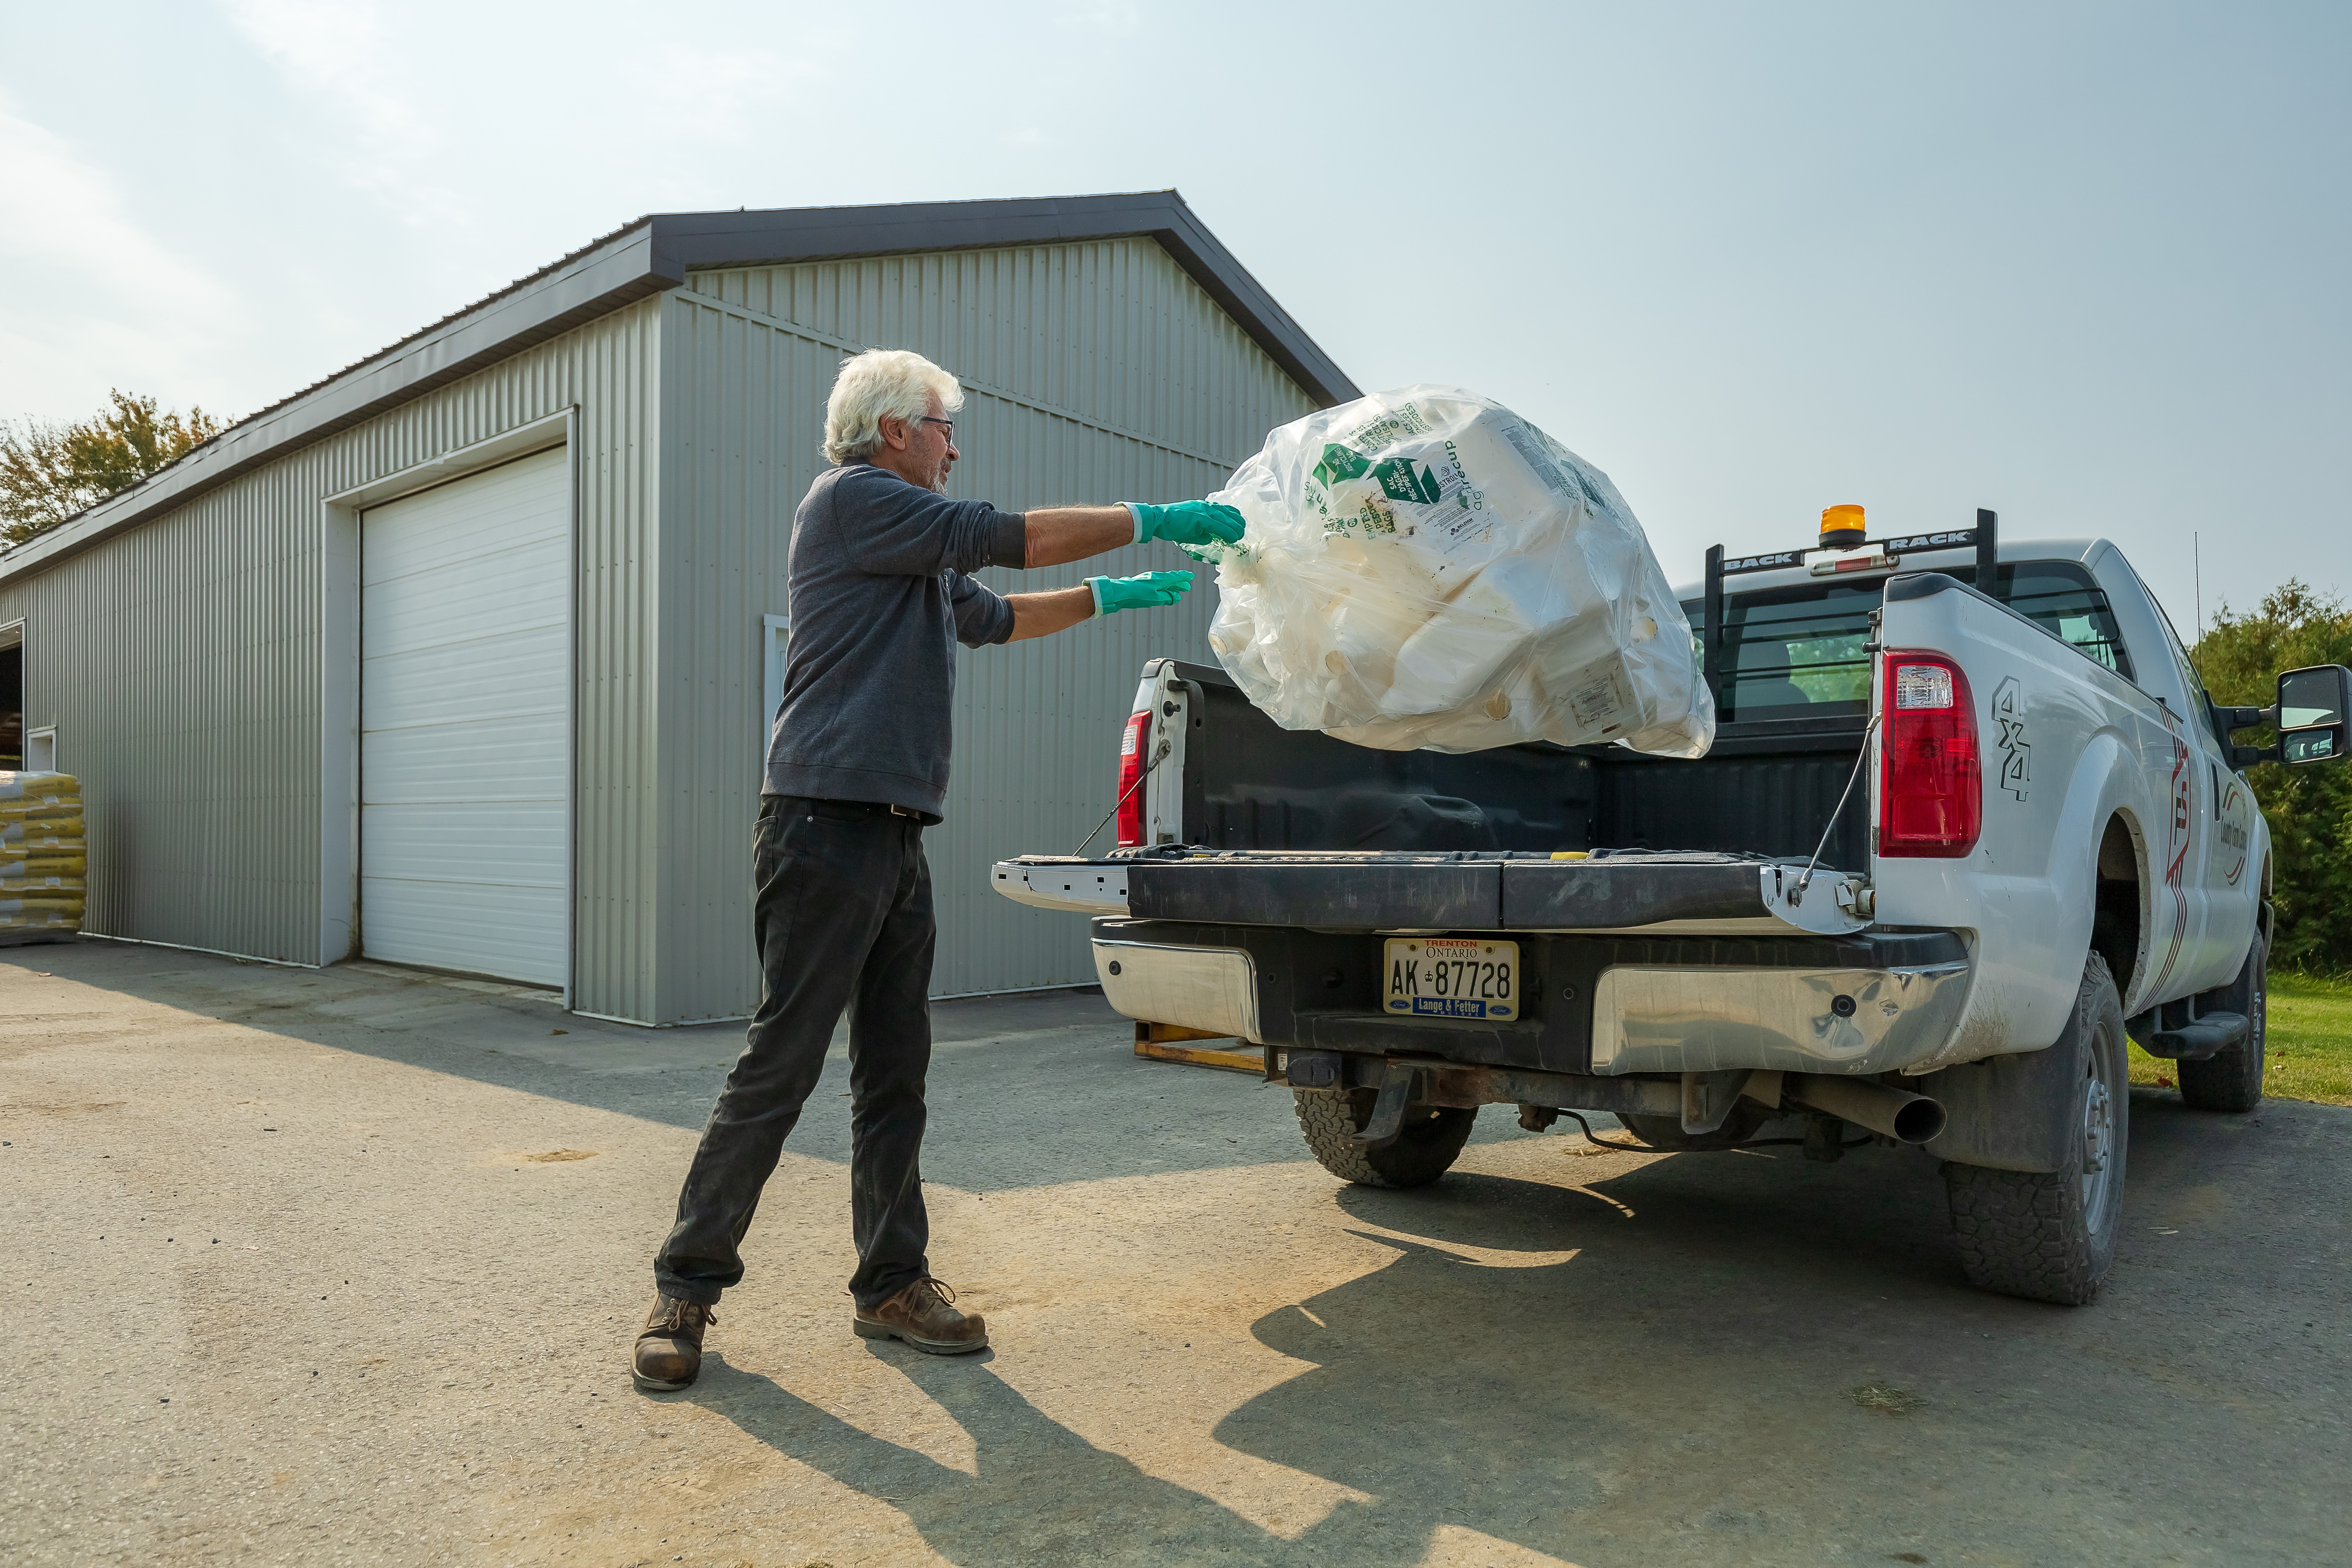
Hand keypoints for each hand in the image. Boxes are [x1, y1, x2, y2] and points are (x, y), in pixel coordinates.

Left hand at [1088, 571, 1194, 615]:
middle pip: (1170, 580)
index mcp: (1159, 579)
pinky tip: (1163, 591)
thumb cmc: (1137, 595)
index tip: (1190, 577)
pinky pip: (1157, 584)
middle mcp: (1154, 577)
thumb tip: (1176, 597)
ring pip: (1163, 582)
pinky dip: (1163, 587)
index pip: (1175, 577)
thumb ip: (1167, 598)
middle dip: (1178, 584)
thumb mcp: (1155, 598)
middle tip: (1186, 587)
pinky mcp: (1142, 584)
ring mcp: (1148, 580)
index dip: (1183, 577)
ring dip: (1171, 586)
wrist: (1120, 592)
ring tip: (1177, 590)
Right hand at [1125, 500, 1244, 548]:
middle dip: (1239, 525)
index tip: (1239, 527)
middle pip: (1232, 514)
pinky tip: (1232, 538)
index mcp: (1205, 506)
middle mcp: (1207, 506)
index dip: (1235, 519)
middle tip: (1241, 534)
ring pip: (1229, 519)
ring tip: (1239, 537)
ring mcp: (1205, 512)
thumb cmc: (1172, 523)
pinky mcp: (1202, 519)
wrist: (1159, 518)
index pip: (1227, 510)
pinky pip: (1220, 526)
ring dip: (1236, 530)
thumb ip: (1203, 531)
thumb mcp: (1191, 527)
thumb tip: (1212, 538)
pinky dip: (1228, 533)